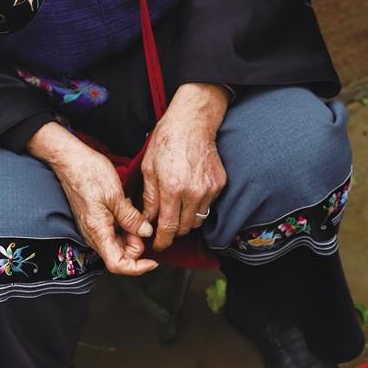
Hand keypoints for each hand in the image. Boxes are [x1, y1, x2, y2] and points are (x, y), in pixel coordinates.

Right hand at [27, 122, 157, 275]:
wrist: (69, 159)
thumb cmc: (88, 173)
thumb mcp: (116, 195)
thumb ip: (131, 219)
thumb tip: (145, 233)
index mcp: (98, 232)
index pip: (118, 265)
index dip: (137, 268)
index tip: (152, 261)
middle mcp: (94, 235)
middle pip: (120, 256)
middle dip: (136, 245)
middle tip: (142, 223)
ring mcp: (94, 229)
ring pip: (118, 244)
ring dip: (131, 234)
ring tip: (132, 211)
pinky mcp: (95, 222)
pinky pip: (113, 233)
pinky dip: (125, 227)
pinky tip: (126, 210)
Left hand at [141, 83, 228, 250]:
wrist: (192, 122)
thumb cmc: (166, 141)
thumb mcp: (149, 169)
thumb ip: (149, 199)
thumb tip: (148, 221)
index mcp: (172, 189)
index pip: (169, 227)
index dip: (163, 240)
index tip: (159, 245)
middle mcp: (193, 193)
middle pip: (185, 228)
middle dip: (174, 231)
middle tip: (166, 226)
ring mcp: (209, 189)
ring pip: (198, 220)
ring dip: (187, 220)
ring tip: (177, 210)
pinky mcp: (219, 185)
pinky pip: (208, 206)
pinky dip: (198, 206)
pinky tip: (190, 193)